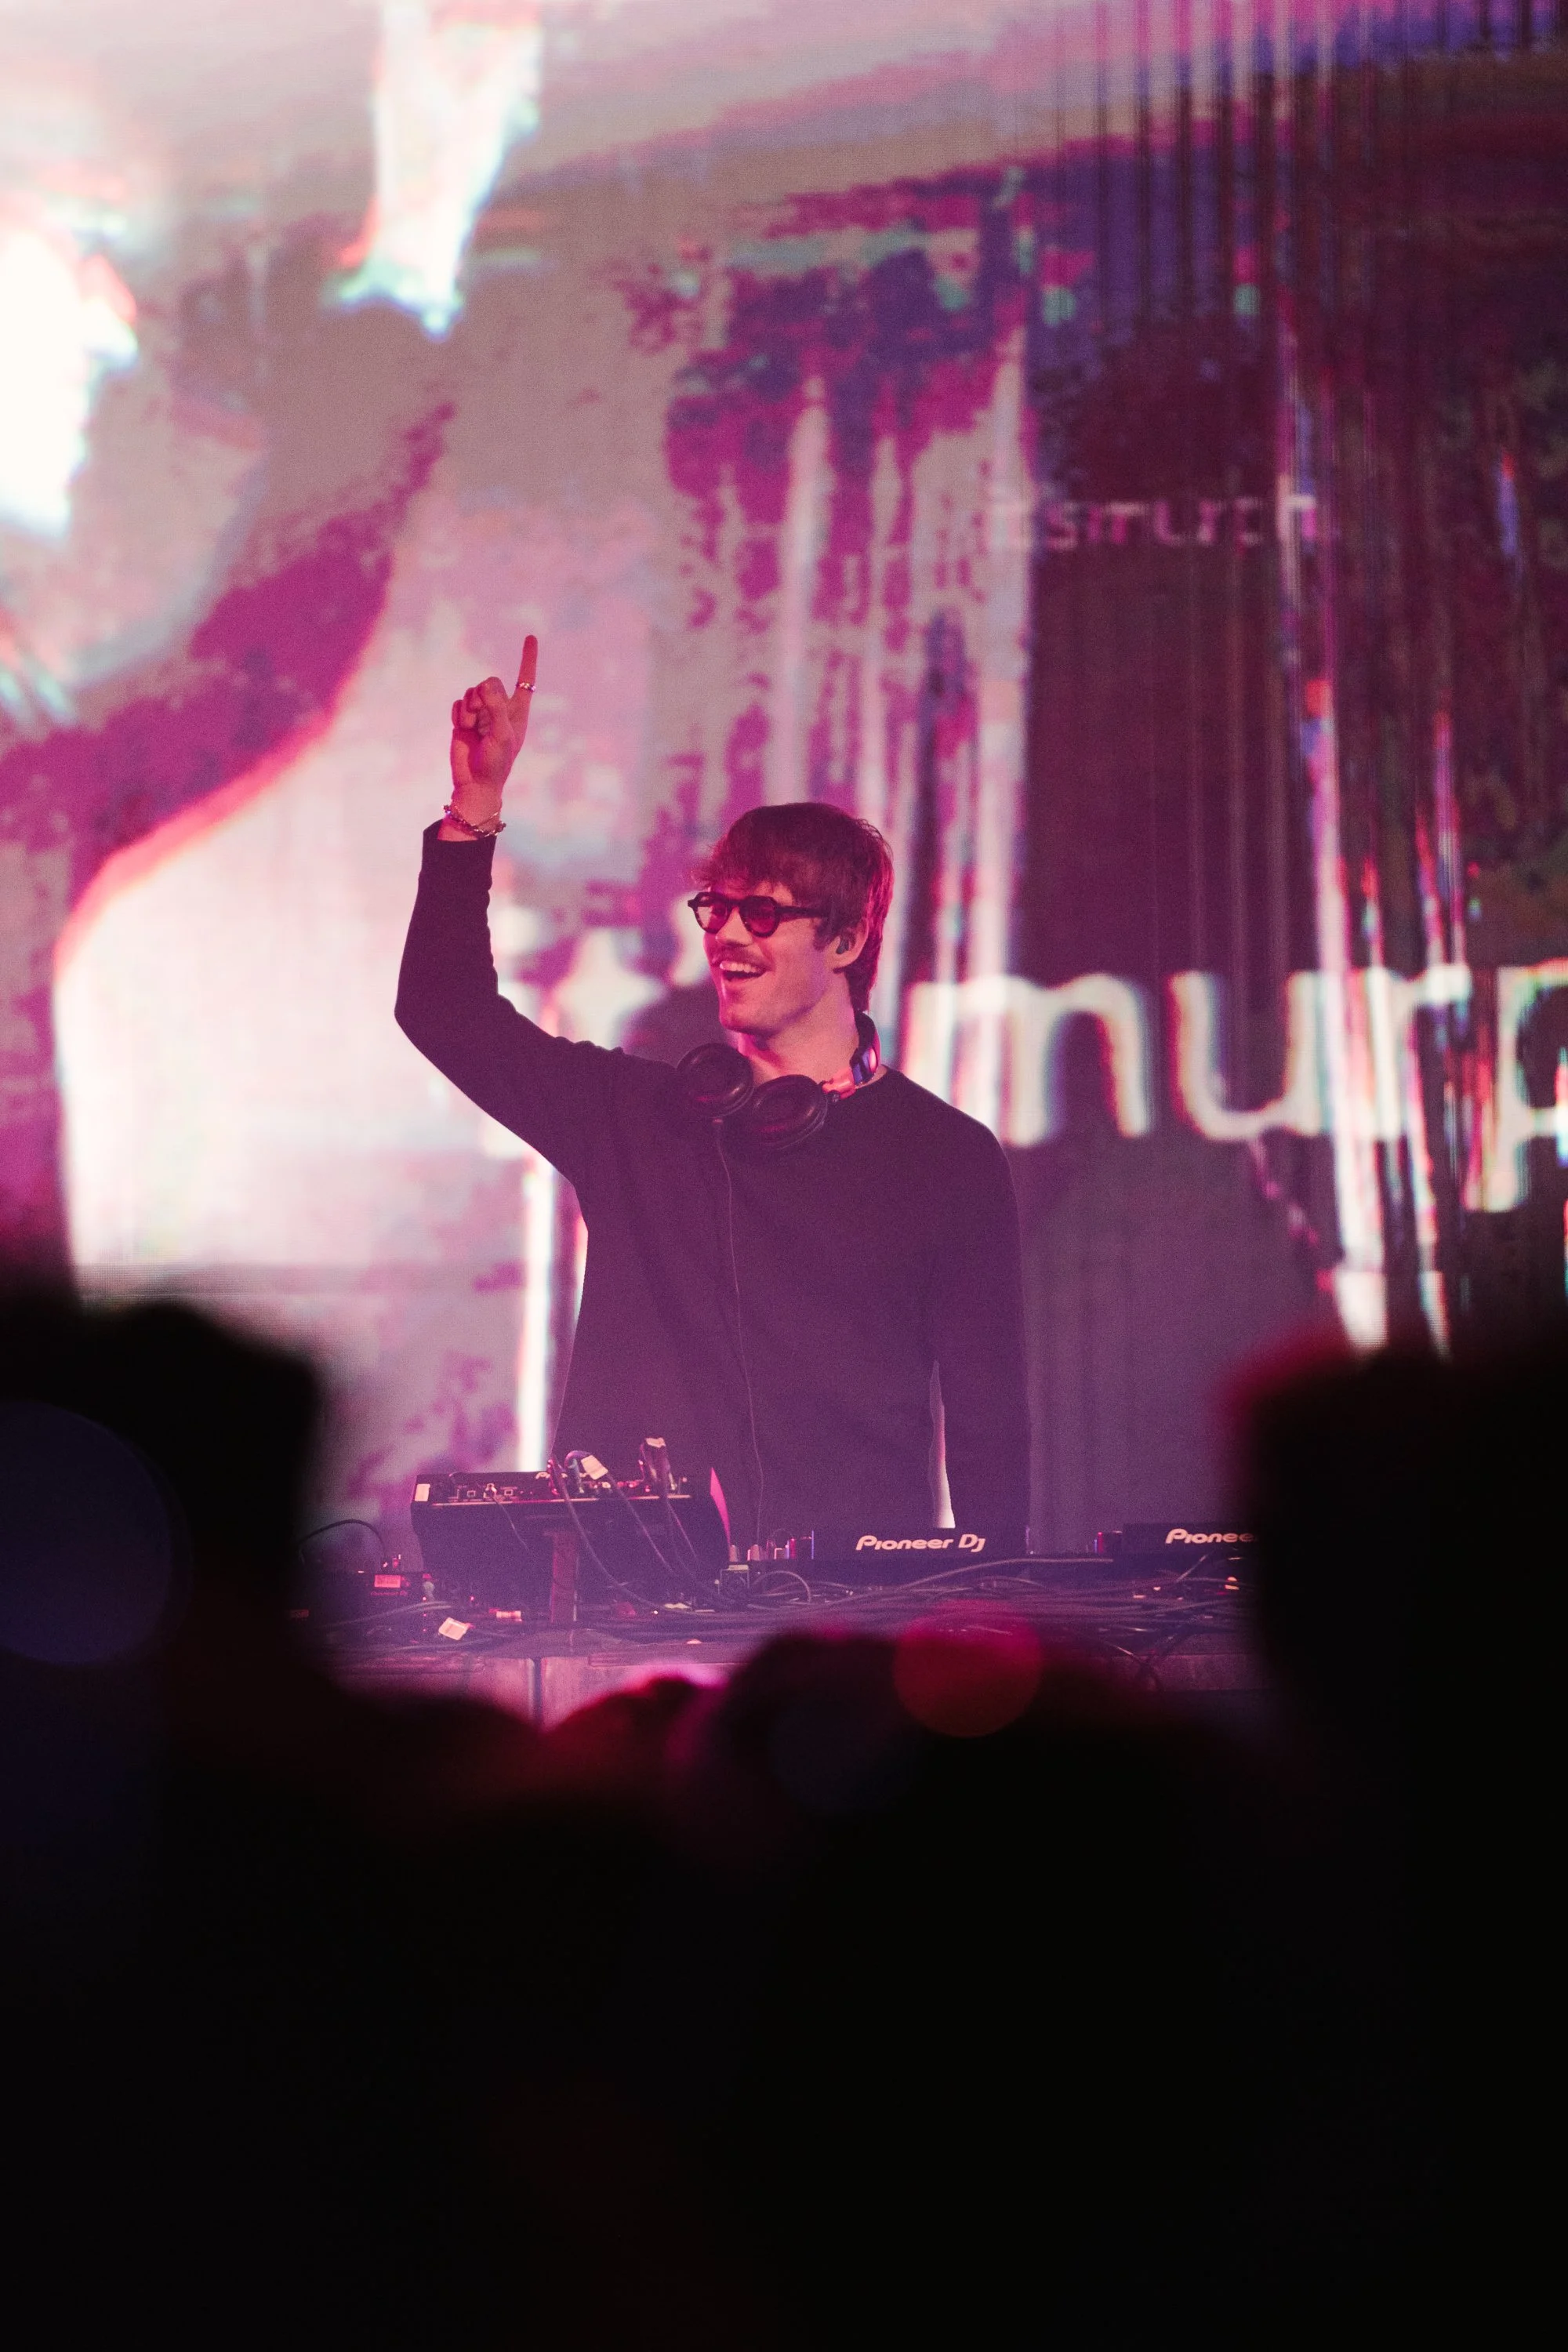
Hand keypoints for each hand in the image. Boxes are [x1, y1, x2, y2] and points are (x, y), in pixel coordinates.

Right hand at [447, 635, 537, 819]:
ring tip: (473, 730)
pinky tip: (462, 730)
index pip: (526, 680)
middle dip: (483, 696)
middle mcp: (500, 709)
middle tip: (482, 719)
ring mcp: (481, 713)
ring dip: (470, 710)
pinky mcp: (463, 719)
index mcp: (518, 712)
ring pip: (472, 692)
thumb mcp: (502, 735)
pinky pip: (458, 703)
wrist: (474, 782)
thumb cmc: (496, 763)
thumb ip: (496, 707)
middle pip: (491, 682)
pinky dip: (459, 715)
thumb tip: (485, 684)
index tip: (531, 637)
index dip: (528, 659)